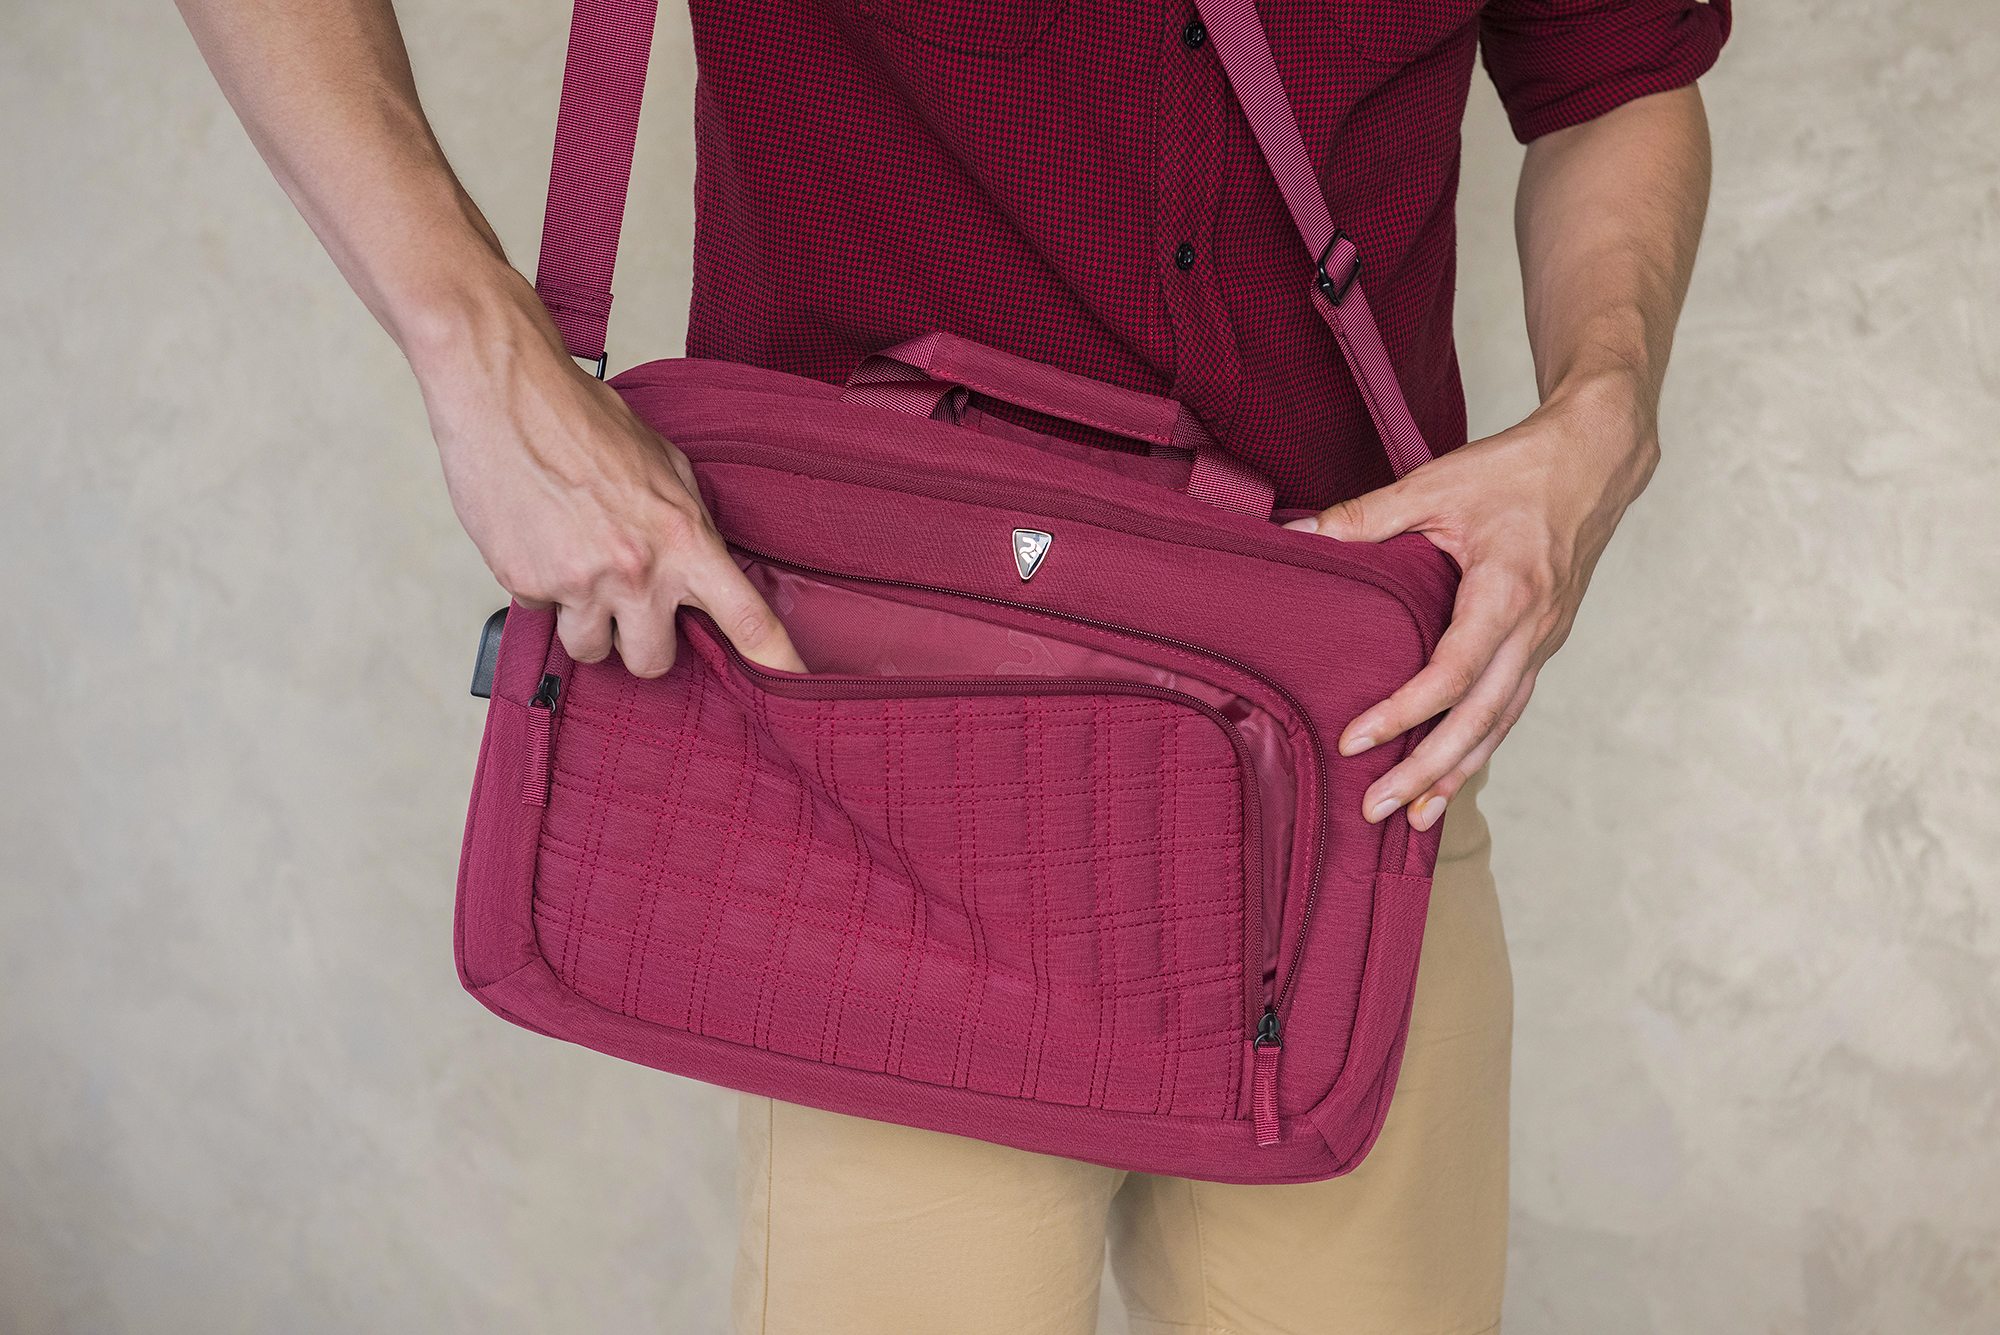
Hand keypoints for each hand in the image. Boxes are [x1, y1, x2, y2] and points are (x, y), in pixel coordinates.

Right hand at [415, 291, 805, 677]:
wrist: (505, 393)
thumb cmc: (584, 419)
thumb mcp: (664, 465)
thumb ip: (688, 522)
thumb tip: (703, 563)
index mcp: (684, 538)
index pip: (746, 619)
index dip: (777, 664)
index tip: (796, 693)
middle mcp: (637, 571)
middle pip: (653, 663)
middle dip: (642, 643)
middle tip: (630, 604)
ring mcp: (578, 583)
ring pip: (592, 650)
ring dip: (588, 623)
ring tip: (577, 566)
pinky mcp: (525, 584)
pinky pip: (542, 614)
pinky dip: (543, 588)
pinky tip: (540, 539)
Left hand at [1284, 373, 1657, 830]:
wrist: (1596, 459)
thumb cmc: (1519, 468)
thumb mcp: (1438, 482)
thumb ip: (1367, 515)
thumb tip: (1298, 535)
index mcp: (1507, 590)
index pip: (1452, 672)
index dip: (1403, 712)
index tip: (1355, 739)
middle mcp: (1533, 627)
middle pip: (1479, 719)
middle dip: (1428, 770)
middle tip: (1377, 808)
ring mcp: (1544, 640)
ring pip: (1500, 723)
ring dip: (1458, 773)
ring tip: (1414, 819)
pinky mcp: (1544, 643)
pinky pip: (1509, 707)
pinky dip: (1480, 747)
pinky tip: (1452, 776)